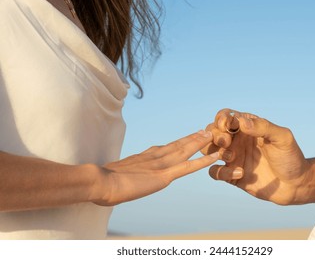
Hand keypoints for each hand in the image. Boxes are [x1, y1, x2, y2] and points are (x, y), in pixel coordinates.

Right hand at [94, 130, 218, 205]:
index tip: (183, 140)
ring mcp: (160, 165)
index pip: (163, 149)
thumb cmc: (101, 182)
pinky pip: (188, 167)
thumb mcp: (113, 176)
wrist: (100, 182)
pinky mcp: (164, 175)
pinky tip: (213, 156)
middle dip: (190, 139)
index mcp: (142, 158)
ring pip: (184, 151)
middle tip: (203, 131)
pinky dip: (202, 160)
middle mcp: (154, 157)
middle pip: (176, 145)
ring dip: (199, 143)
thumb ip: (121, 175)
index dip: (175, 144)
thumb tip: (117, 178)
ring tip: (210, 135)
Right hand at [203, 109, 311, 204]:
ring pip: (208, 150)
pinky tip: (241, 173)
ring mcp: (233, 158)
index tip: (227, 126)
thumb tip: (241, 122)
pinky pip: (215, 172)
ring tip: (232, 156)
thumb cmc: (290, 157)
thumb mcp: (282, 138)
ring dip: (214, 151)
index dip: (221, 119)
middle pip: (212, 132)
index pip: (225, 117)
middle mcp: (236, 141)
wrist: (295, 184)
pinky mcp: (232, 175)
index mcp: (246, 127)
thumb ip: (263, 127)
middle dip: (215, 135)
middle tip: (227, 142)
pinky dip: (223, 172)